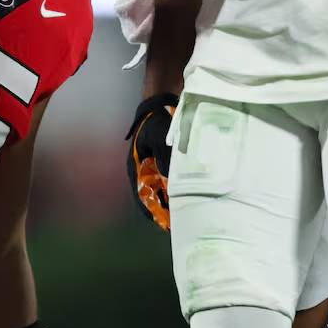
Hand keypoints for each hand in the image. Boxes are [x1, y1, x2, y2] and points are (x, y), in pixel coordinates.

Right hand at [126, 92, 178, 229]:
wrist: (160, 104)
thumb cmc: (156, 122)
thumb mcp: (160, 140)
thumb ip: (165, 161)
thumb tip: (173, 184)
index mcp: (135, 167)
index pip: (141, 196)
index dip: (151, 211)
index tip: (163, 224)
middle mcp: (144, 171)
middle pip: (153, 197)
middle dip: (165, 210)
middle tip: (180, 224)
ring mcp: (154, 167)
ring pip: (163, 190)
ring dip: (173, 201)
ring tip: (188, 214)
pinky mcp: (165, 162)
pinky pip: (171, 181)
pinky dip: (178, 189)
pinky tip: (191, 196)